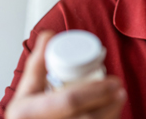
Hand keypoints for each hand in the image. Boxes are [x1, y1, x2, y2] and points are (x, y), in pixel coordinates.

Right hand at [6, 31, 126, 118]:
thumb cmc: (27, 117)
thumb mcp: (26, 92)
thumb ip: (38, 64)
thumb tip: (50, 35)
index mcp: (28, 113)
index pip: (70, 100)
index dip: (96, 90)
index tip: (112, 81)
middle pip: (87, 117)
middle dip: (109, 102)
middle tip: (120, 88)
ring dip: (112, 113)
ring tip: (120, 98)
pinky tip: (113, 113)